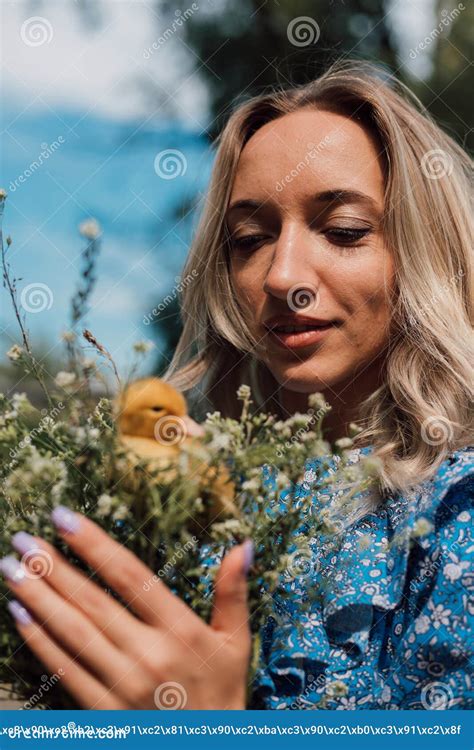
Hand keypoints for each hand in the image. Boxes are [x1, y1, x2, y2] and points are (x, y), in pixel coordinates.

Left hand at [1, 507, 252, 708]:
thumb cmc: (223, 693)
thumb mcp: (237, 642)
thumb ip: (233, 592)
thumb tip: (242, 546)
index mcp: (180, 630)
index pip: (130, 577)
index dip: (96, 545)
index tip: (66, 519)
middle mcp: (148, 654)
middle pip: (92, 602)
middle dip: (53, 567)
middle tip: (24, 538)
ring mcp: (123, 685)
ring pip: (73, 633)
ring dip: (39, 598)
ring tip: (13, 568)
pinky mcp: (104, 712)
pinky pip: (66, 671)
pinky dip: (40, 642)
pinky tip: (20, 616)